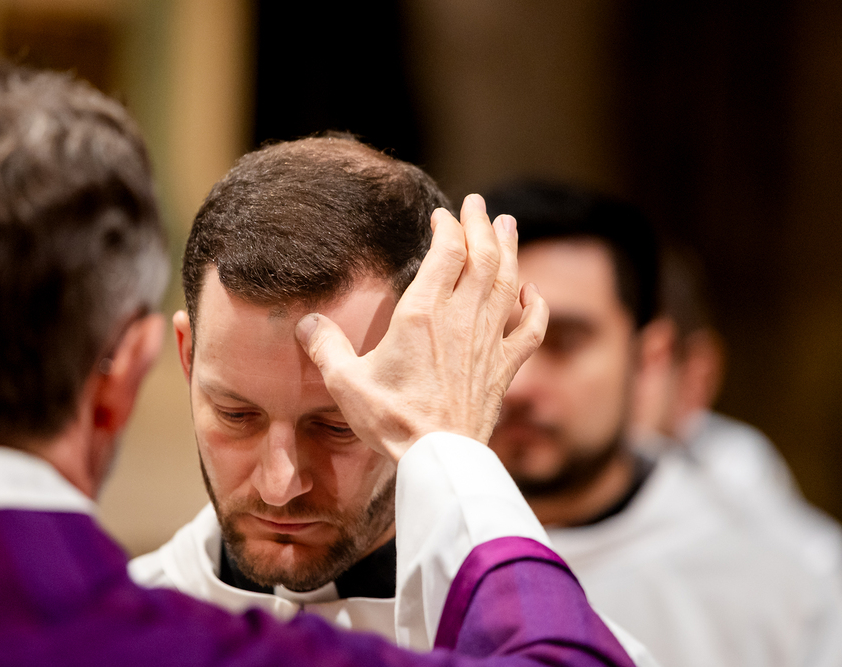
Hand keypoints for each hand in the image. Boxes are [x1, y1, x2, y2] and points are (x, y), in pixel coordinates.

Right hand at [294, 193, 548, 460]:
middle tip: (480, 205)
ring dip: (510, 251)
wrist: (438, 459)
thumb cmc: (391, 420)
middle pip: (483, 257)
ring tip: (509, 225)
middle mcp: (462, 319)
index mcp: (424, 314)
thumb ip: (326, 347)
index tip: (442, 216)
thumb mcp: (345, 382)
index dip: (448, 227)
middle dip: (483, 225)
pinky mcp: (503, 369)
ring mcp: (488, 343)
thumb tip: (307, 323)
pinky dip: (534, 307)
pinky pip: (529, 330)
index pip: (447, 251)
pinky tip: (533, 293)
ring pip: (508, 284)